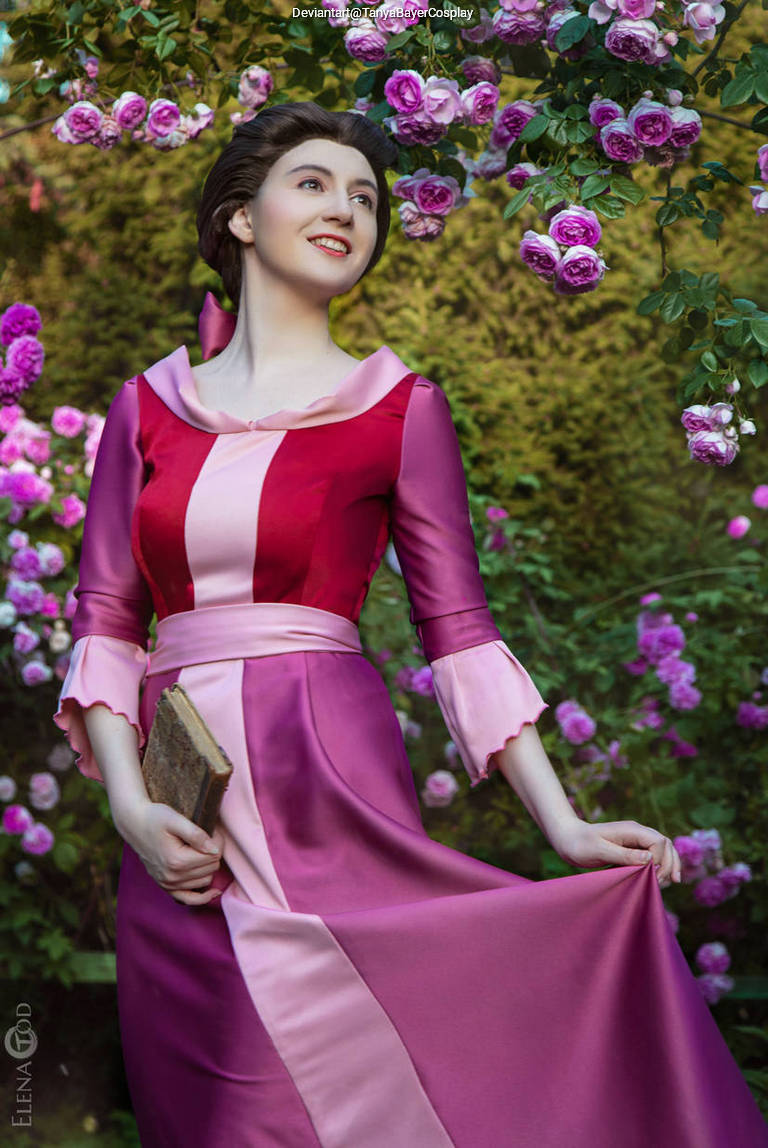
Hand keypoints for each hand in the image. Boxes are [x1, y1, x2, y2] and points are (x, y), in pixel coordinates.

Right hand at [117, 799, 224, 905]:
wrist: (133, 824)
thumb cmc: (154, 818)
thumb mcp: (175, 820)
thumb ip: (196, 835)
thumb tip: (215, 850)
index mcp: (177, 860)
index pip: (213, 855)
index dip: (217, 840)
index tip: (212, 830)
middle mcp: (172, 877)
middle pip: (211, 867)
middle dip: (214, 852)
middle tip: (207, 837)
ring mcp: (168, 884)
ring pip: (206, 880)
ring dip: (208, 866)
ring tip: (200, 850)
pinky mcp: (166, 886)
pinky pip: (189, 899)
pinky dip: (203, 897)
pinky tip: (213, 892)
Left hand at [549, 818, 681, 887]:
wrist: (567, 838)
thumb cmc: (580, 844)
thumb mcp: (600, 851)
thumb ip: (624, 855)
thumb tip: (649, 859)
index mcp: (631, 830)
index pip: (659, 842)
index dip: (660, 860)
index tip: (650, 875)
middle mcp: (636, 832)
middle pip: (666, 844)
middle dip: (670, 863)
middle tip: (666, 883)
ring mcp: (635, 840)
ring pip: (662, 850)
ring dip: (667, 865)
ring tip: (668, 882)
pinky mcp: (631, 848)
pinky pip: (652, 855)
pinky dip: (659, 866)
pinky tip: (659, 879)